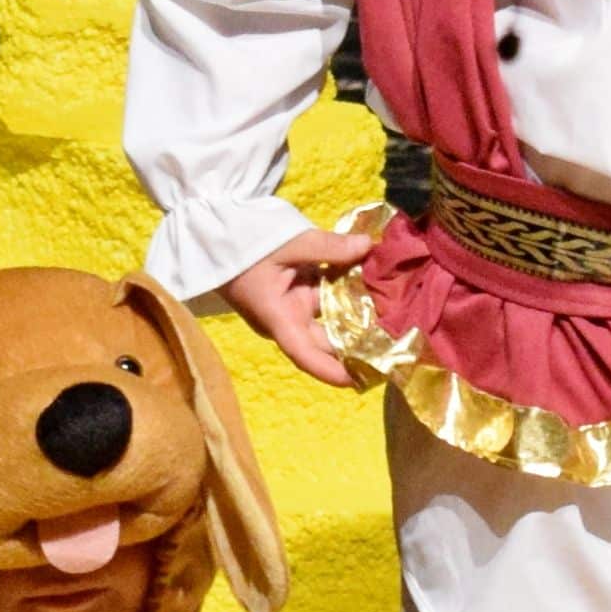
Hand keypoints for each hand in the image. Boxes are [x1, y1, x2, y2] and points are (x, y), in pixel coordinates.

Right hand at [222, 224, 381, 386]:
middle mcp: (287, 319)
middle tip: (394, 347)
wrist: (216, 232)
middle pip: (325, 343)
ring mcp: (293, 307)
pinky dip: (348, 295)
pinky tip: (376, 288)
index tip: (362, 379)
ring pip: (330, 321)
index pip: (306, 355)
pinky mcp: (297, 293)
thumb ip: (330, 247)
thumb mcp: (289, 243)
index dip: (333, 372)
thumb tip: (368, 246)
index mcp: (279, 317)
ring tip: (395, 316)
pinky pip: (327, 300)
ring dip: (357, 318)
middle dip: (356, 347)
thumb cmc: (244, 244)